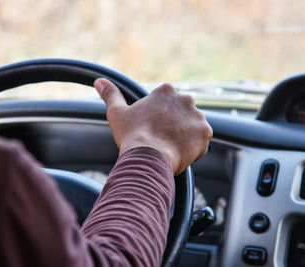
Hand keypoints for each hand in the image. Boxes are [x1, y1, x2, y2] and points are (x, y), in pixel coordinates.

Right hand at [94, 78, 211, 174]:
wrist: (147, 157)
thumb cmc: (132, 135)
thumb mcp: (117, 112)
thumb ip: (111, 94)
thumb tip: (99, 81)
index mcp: (166, 91)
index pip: (167, 105)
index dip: (160, 119)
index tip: (153, 129)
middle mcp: (185, 99)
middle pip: (182, 114)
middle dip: (174, 126)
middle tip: (161, 139)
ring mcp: (197, 116)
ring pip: (192, 128)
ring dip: (184, 137)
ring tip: (169, 148)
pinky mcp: (205, 133)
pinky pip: (201, 142)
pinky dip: (193, 150)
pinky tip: (178, 155)